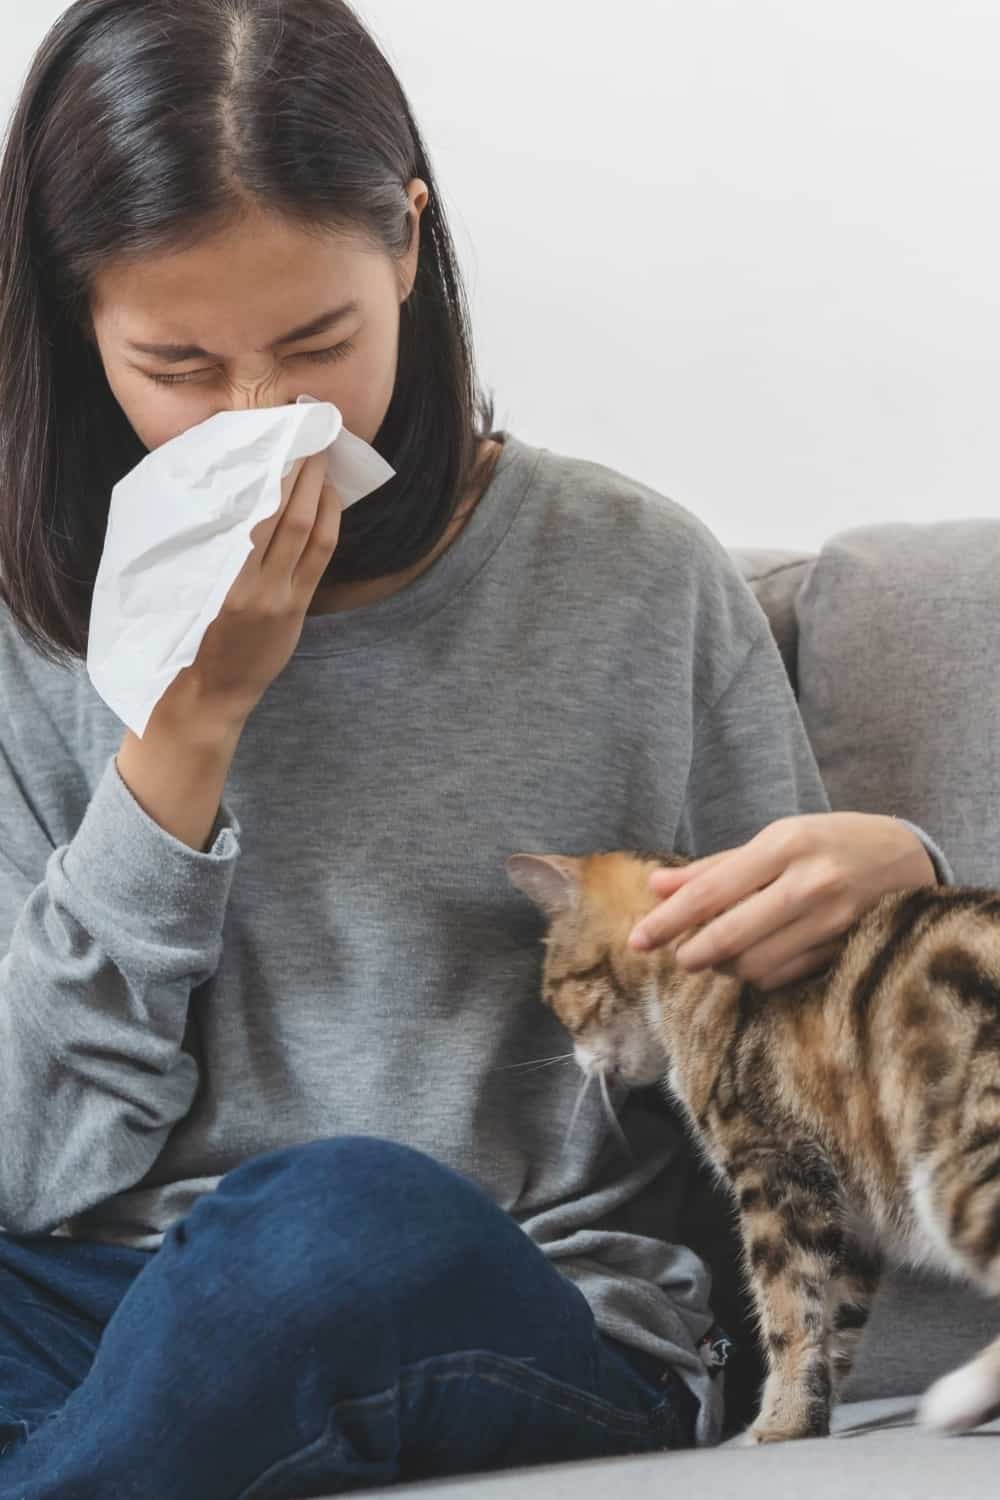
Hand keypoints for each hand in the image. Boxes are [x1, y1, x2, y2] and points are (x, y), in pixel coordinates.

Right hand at [157, 450, 341, 730]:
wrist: (206, 696)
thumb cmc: (185, 636)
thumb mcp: (184, 586)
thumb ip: (209, 544)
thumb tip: (229, 490)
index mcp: (216, 575)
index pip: (250, 510)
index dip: (269, 471)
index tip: (274, 436)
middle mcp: (250, 584)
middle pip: (283, 513)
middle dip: (299, 469)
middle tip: (307, 432)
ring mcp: (278, 597)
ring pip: (306, 530)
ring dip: (317, 489)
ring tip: (321, 455)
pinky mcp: (296, 608)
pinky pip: (319, 555)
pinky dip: (328, 521)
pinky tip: (330, 497)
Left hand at [628, 813, 936, 990]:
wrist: (907, 857)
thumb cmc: (828, 842)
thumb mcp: (774, 838)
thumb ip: (714, 867)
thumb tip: (655, 886)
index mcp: (784, 844)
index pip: (710, 892)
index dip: (667, 920)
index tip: (637, 939)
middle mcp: (809, 882)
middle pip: (730, 935)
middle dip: (691, 953)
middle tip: (676, 956)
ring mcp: (831, 920)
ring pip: (754, 964)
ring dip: (723, 966)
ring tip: (716, 953)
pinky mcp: (844, 949)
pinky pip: (782, 977)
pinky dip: (756, 974)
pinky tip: (750, 960)